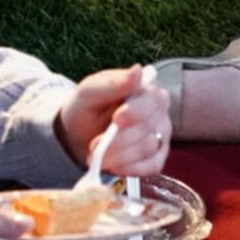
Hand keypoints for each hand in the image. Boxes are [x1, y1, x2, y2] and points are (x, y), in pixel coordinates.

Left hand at [55, 65, 170, 176]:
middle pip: (149, 127)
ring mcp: (161, 135)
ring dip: (120, 156)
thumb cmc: (87, 107)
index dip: (136, 111)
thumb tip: (137, 70)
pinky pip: (153, 166)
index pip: (152, 100)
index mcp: (146, 89)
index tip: (117, 119)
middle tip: (94, 146)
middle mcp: (159, 111)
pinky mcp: (157, 157)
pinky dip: (131, 169)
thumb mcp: (90, 92)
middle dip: (119, 140)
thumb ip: (113, 83)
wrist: (78, 133)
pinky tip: (114, 168)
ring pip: (149, 148)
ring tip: (97, 156)